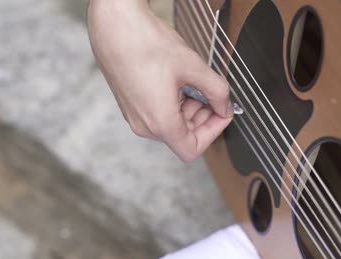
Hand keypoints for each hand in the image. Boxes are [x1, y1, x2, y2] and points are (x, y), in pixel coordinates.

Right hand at [87, 0, 232, 161]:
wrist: (115, 26)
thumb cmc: (145, 43)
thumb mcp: (193, 66)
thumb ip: (217, 91)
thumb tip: (225, 105)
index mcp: (160, 122)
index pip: (192, 149)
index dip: (213, 132)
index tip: (221, 114)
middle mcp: (144, 125)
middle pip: (182, 137)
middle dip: (203, 118)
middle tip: (213, 96)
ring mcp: (135, 116)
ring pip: (171, 125)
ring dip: (189, 110)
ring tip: (195, 84)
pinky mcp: (130, 105)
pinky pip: (158, 114)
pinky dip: (174, 104)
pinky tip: (179, 82)